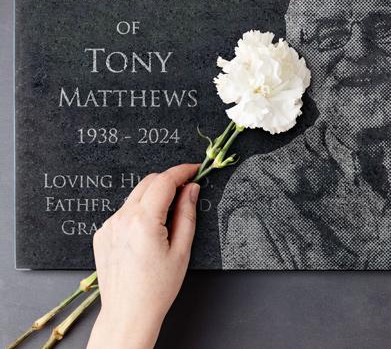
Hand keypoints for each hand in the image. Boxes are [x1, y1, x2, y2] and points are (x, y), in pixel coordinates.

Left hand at [87, 164, 199, 348]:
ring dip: (153, 196)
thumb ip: (187, 213)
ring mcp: (109, 225)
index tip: (195, 169)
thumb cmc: (156, 289)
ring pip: (136, 195)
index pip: (164, 180)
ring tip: (167, 218)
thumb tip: (191, 189)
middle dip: (169, 181)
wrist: (128, 314)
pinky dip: (139, 211)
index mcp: (144, 221)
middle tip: (186, 191)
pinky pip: (124, 211)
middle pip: (149, 182)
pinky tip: (147, 232)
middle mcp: (122, 218)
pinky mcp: (102, 233)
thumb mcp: (182, 250)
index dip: (182, 171)